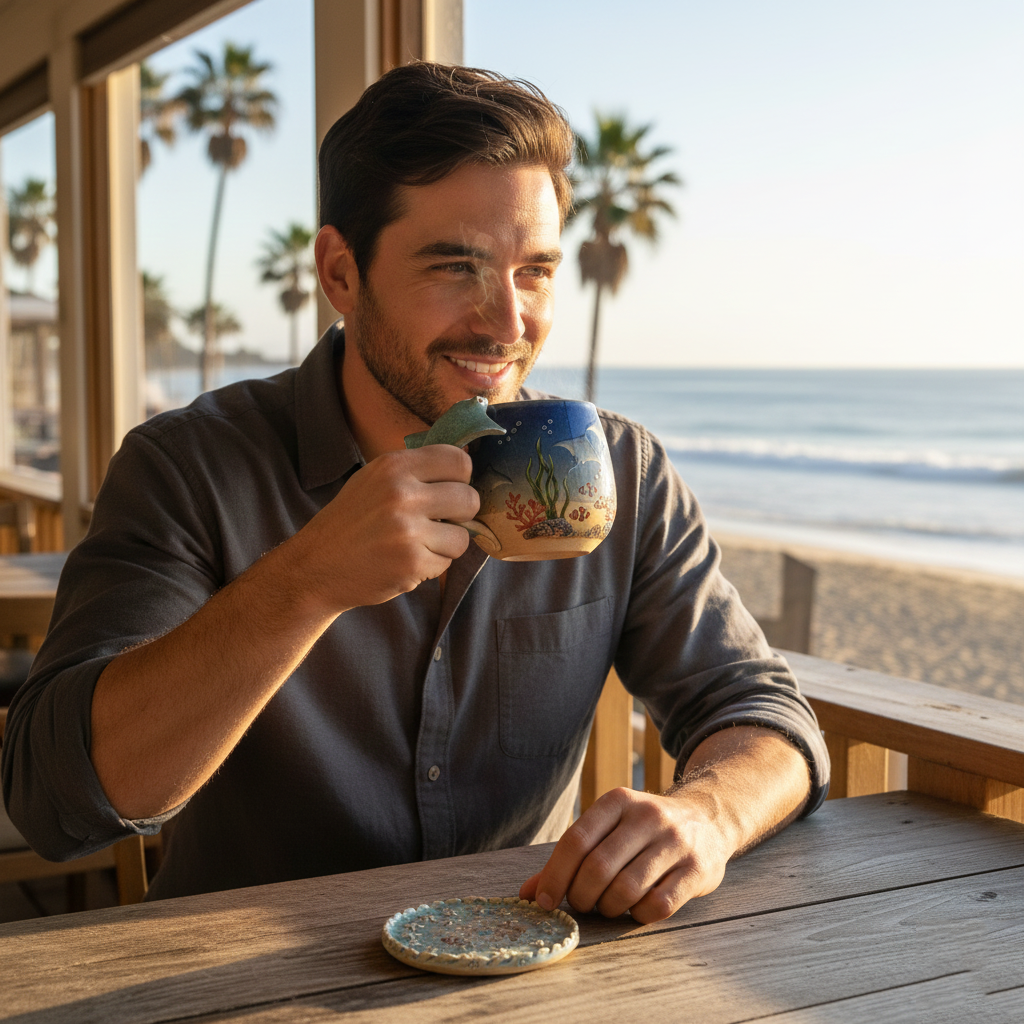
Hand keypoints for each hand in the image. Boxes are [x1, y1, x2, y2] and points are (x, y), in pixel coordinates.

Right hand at [296, 445, 478, 610]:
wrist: (316, 566)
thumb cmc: (351, 522)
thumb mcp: (374, 480)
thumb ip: (415, 471)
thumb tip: (465, 465)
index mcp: (394, 467)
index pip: (459, 460)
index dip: (461, 478)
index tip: (450, 489)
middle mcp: (401, 494)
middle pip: (469, 499)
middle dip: (460, 514)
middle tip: (440, 522)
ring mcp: (407, 530)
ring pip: (463, 536)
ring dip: (446, 544)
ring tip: (419, 544)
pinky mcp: (411, 563)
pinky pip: (447, 562)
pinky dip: (431, 565)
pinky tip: (406, 561)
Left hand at [519, 786, 731, 924]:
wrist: (708, 819)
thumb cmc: (643, 831)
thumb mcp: (608, 829)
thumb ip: (570, 857)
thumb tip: (529, 893)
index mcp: (618, 801)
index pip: (576, 840)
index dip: (555, 876)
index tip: (544, 901)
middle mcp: (647, 816)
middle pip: (598, 868)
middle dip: (581, 896)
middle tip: (582, 904)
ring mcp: (675, 841)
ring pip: (626, 889)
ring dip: (608, 908)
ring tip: (608, 905)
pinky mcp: (697, 869)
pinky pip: (658, 905)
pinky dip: (638, 915)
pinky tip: (636, 908)